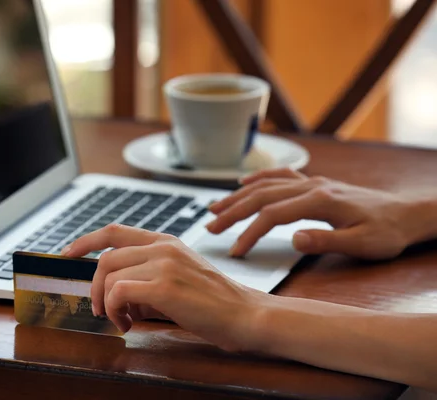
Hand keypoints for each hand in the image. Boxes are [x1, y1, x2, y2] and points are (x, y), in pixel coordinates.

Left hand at [61, 224, 265, 351]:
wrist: (244, 314)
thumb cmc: (213, 302)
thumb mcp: (178, 277)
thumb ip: (146, 276)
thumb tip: (115, 292)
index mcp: (165, 242)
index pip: (116, 231)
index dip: (87, 240)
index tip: (69, 253)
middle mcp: (163, 247)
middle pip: (106, 256)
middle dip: (94, 286)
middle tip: (100, 308)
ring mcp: (164, 263)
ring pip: (110, 274)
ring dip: (107, 302)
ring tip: (122, 320)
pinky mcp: (165, 285)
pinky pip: (119, 291)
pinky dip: (115, 310)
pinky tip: (130, 322)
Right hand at [206, 168, 432, 259]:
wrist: (405, 214)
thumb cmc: (386, 232)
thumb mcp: (362, 245)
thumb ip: (326, 241)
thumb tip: (293, 239)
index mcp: (320, 201)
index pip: (273, 215)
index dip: (249, 232)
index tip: (235, 250)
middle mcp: (312, 186)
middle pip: (261, 196)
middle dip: (233, 212)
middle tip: (210, 227)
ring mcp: (312, 182)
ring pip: (265, 185)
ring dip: (237, 196)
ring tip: (214, 208)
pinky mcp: (314, 183)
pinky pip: (280, 175)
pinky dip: (258, 178)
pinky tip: (243, 183)